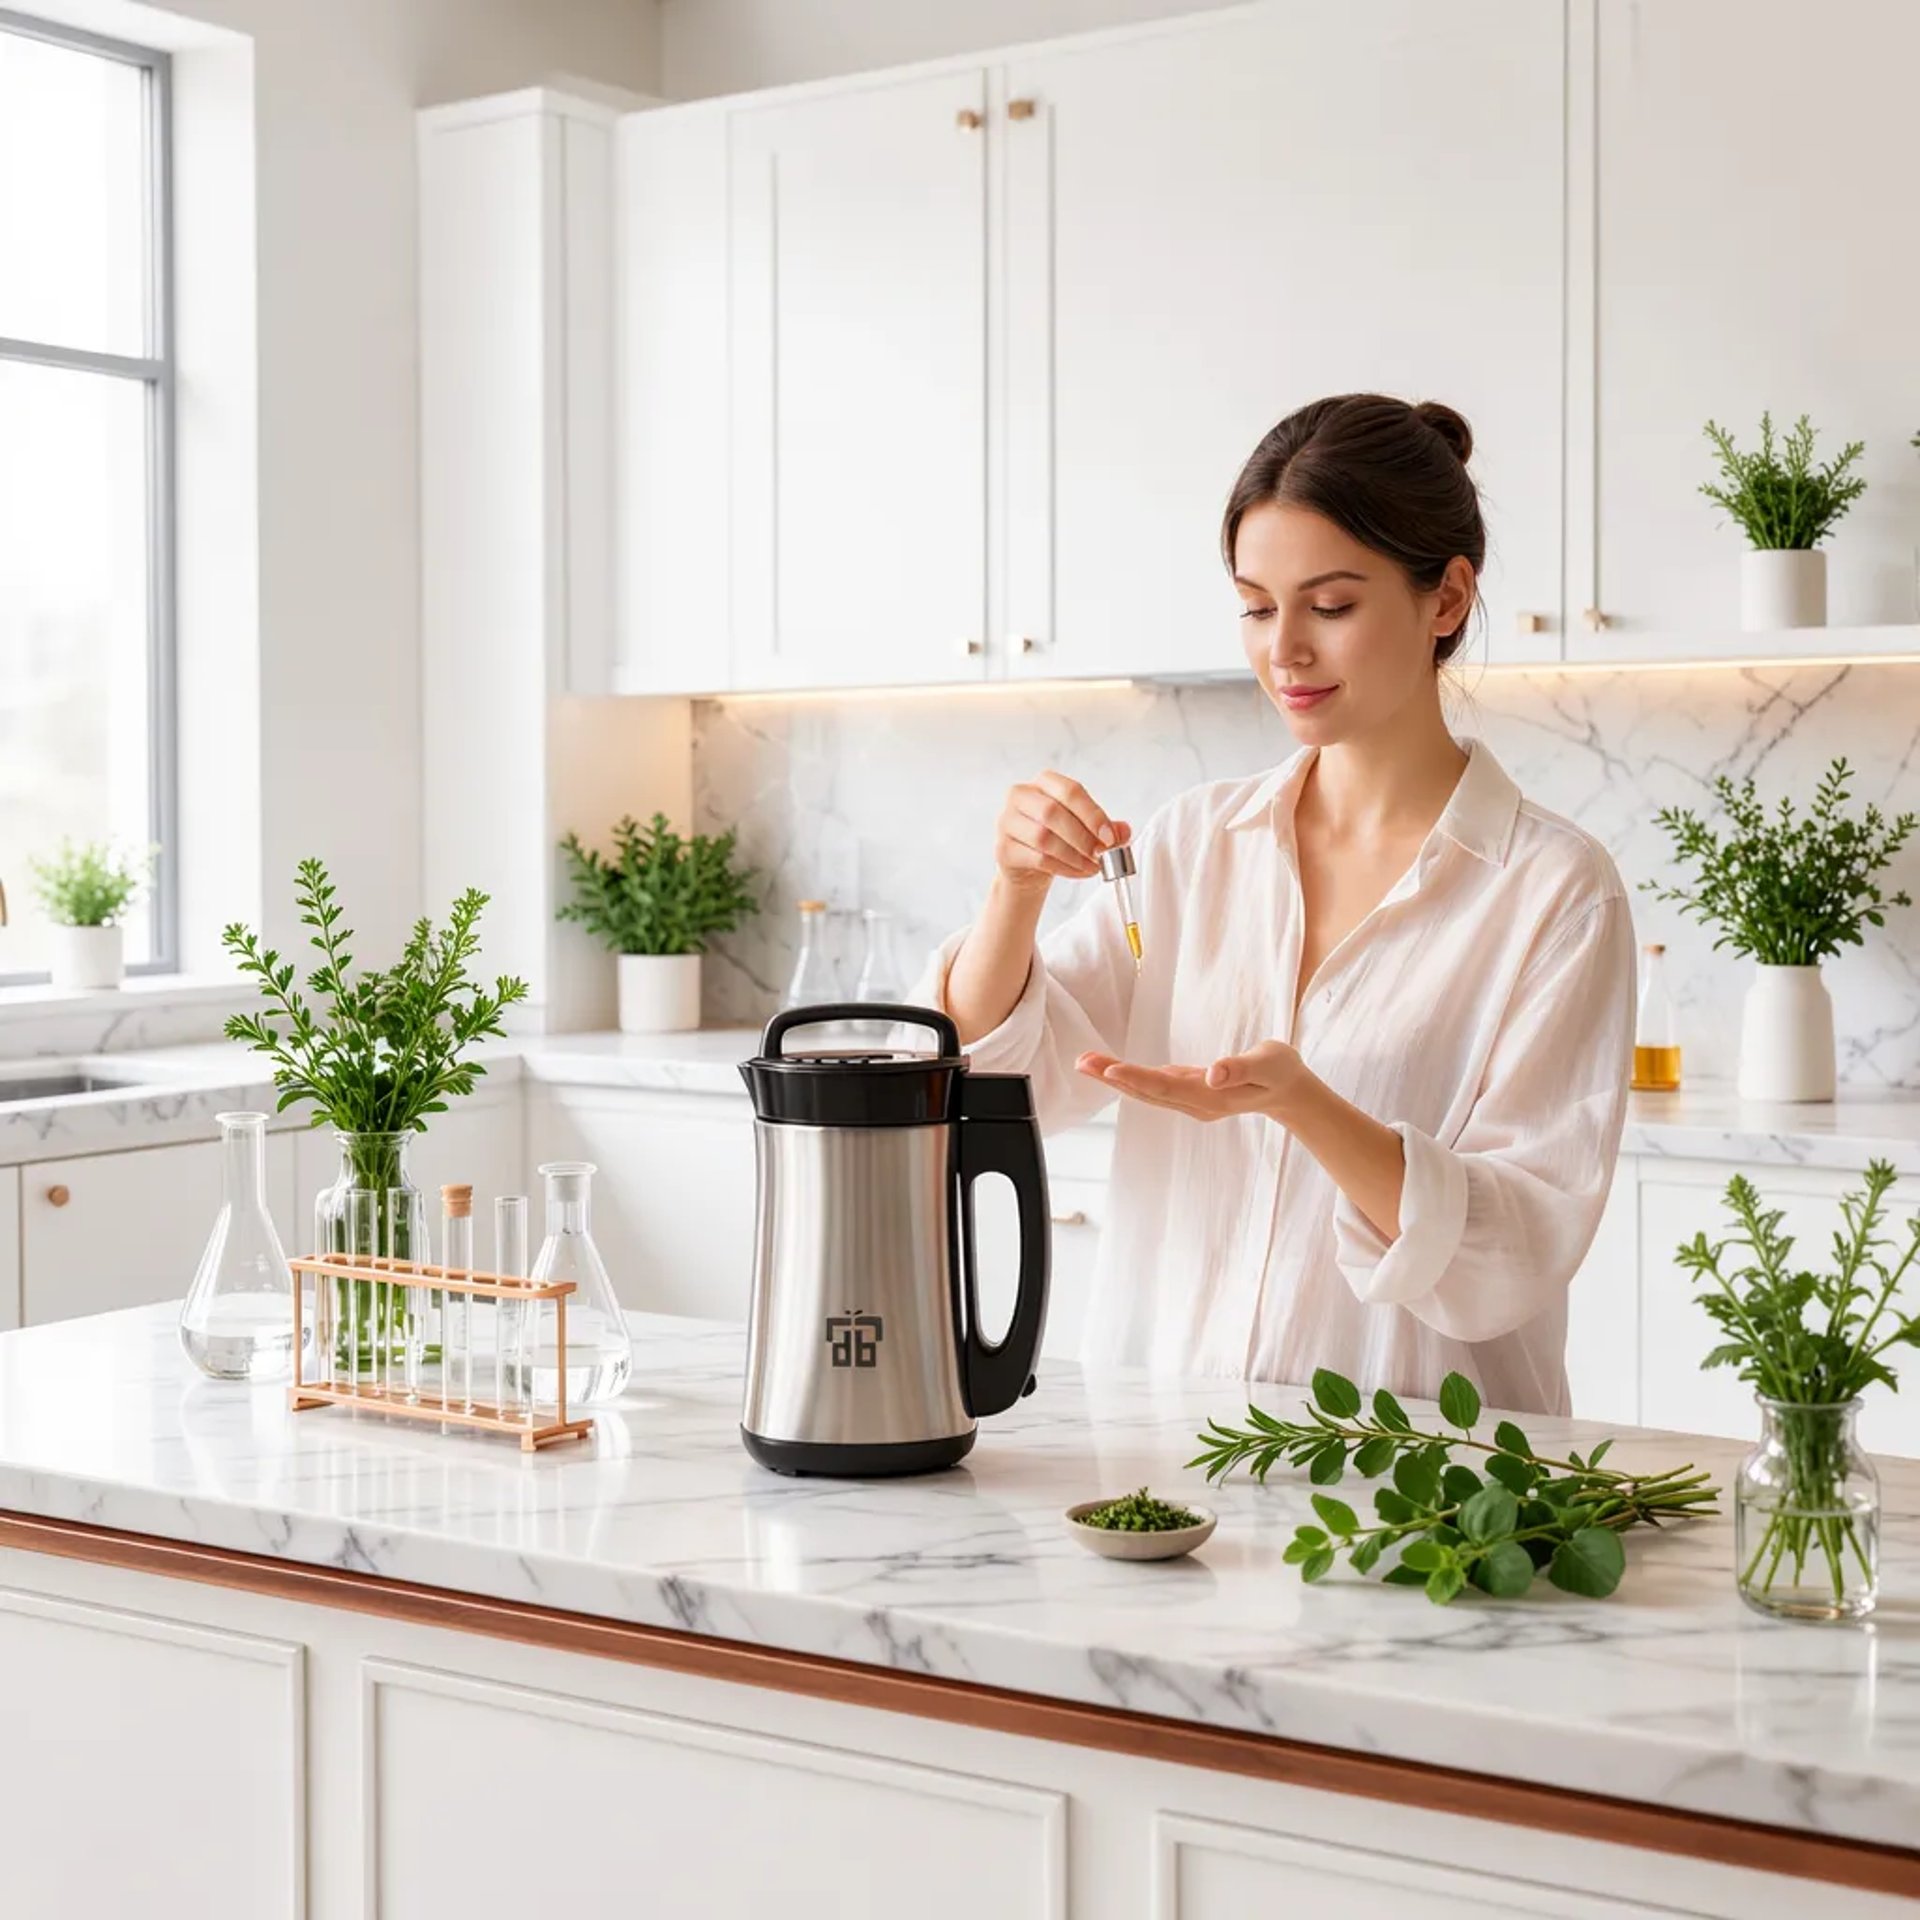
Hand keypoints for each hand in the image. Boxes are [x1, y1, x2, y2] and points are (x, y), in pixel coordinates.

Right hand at [995, 771, 1129, 895]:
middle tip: (1101, 854)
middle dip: (1082, 837)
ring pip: (1043, 838)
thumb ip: (1106, 827)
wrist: (1028, 866)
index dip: (1092, 814)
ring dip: (1074, 856)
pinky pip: (1037, 859)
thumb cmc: (1058, 838)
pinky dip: (1063, 868)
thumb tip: (1124, 832)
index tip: (1109, 836)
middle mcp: (1021, 796)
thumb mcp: (1084, 828)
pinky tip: (1077, 871)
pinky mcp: (1004, 849)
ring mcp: (1007, 822)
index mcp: (1044, 782)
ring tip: (1092, 866)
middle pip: (1052, 812)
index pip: (1070, 790)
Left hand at [1075, 1040, 1308, 1123]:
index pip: (1168, 1088)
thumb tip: (1212, 1073)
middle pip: (1148, 1092)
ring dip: (1115, 1078)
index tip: (1110, 1070)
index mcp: (1212, 1096)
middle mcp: (1196, 1103)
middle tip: (1082, 1062)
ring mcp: (1191, 1100)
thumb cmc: (1280, 1072)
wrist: (1289, 1091)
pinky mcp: (1189, 1091)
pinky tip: (1110, 1069)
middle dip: (1113, 1078)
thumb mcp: (1269, 1064)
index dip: (1138, 1079)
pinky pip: (1154, 1086)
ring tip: (1086, 1062)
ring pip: (1147, 1091)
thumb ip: (1241, 1067)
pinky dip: (1130, 1077)